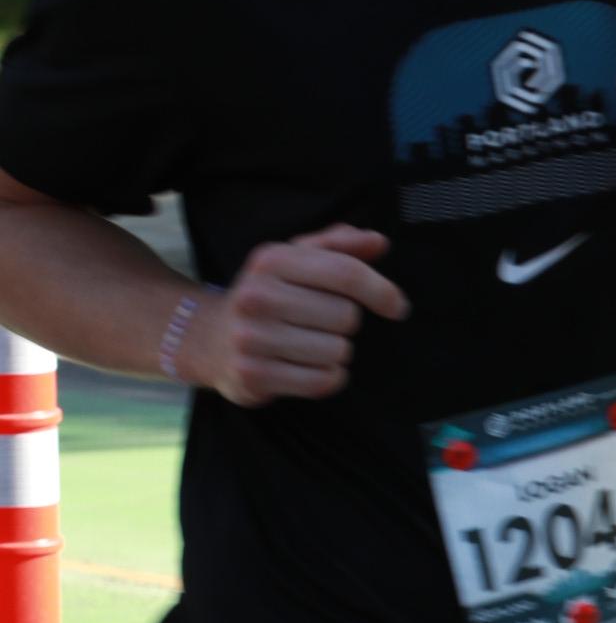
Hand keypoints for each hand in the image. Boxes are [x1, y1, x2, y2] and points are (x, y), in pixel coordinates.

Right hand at [186, 224, 406, 406]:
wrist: (209, 338)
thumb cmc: (268, 294)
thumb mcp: (295, 260)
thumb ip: (338, 245)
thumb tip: (377, 241)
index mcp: (272, 260)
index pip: (345, 273)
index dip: (382, 290)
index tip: (398, 306)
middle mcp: (257, 295)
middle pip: (347, 316)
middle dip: (345, 322)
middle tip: (319, 323)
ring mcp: (251, 337)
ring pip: (338, 351)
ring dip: (336, 352)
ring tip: (309, 345)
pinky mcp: (253, 375)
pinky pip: (322, 381)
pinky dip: (328, 377)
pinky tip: (309, 367)